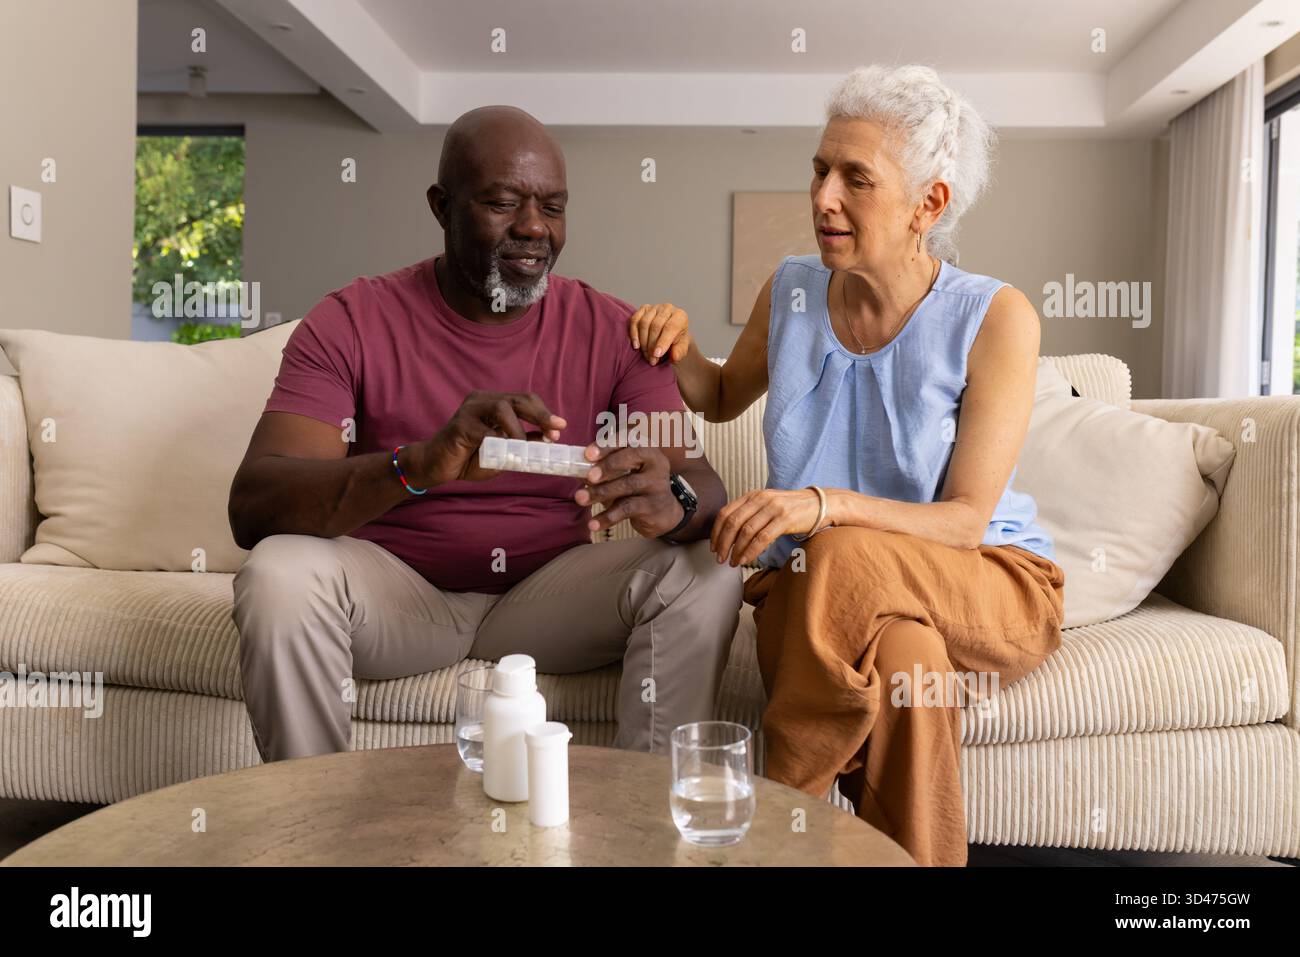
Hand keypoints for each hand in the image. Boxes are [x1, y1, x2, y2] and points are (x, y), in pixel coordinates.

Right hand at [416, 391, 565, 486]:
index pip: (525, 400)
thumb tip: (549, 438)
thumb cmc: (469, 458)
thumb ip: (523, 443)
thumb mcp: (504, 452)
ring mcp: (470, 410)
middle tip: (555, 430)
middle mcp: (482, 401)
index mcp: (494, 403)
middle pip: (517, 399)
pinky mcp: (460, 425)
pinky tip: (502, 454)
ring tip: (521, 448)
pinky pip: (485, 431)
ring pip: (502, 408)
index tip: (561, 427)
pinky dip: (498, 443)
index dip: (543, 412)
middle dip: (540, 414)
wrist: (438, 467)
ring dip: (518, 429)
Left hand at [574, 443, 683, 538]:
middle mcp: (655, 463)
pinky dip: (607, 517)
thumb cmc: (637, 487)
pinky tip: (593, 524)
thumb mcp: (625, 473)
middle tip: (588, 477)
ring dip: (600, 492)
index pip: (628, 439)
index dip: (607, 445)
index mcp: (646, 448)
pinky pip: (627, 510)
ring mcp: (657, 484)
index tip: (588, 454)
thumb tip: (577, 469)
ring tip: (581, 498)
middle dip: (607, 466)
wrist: (663, 513)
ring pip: (627, 485)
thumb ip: (606, 468)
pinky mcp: (653, 506)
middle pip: (631, 458)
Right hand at [629, 303, 691, 365]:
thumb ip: (679, 352)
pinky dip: (634, 334)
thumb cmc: (676, 341)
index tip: (656, 355)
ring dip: (643, 342)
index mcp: (680, 316)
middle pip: (655, 326)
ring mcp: (654, 307)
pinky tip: (636, 346)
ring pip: (644, 323)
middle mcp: (667, 308)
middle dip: (652, 345)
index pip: (670, 327)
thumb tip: (674, 357)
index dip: (662, 342)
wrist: (670, 335)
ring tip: (646, 355)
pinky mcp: (643, 309)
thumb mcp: (681, 348)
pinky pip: (635, 320)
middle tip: (652, 360)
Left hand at [711, 488, 822, 566]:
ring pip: (746, 531)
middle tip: (720, 558)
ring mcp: (773, 508)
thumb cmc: (791, 509)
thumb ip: (749, 514)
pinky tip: (746, 559)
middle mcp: (761, 499)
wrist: (819, 504)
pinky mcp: (785, 519)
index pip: (726, 512)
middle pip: (733, 522)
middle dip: (723, 543)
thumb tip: (728, 535)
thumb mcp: (766, 505)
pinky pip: (762, 538)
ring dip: (736, 550)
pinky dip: (751, 551)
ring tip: (733, 562)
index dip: (716, 532)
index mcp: (752, 495)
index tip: (713, 546)